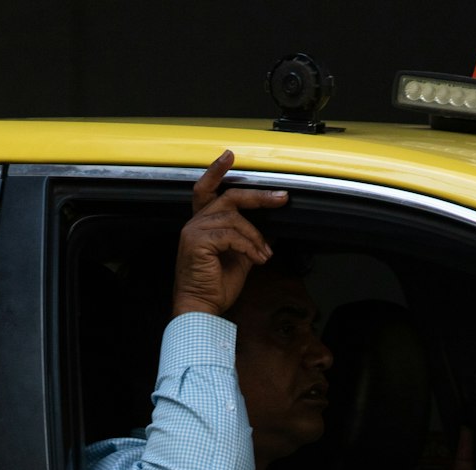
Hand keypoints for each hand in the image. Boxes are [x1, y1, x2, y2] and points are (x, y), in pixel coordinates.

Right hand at [172, 151, 288, 318]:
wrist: (201, 309)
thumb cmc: (215, 287)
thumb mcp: (239, 259)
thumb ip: (249, 241)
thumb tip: (271, 232)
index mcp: (202, 225)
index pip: (206, 190)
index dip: (217, 171)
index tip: (230, 155)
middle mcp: (195, 223)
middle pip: (230, 197)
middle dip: (258, 197)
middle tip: (281, 199)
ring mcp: (194, 231)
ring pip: (235, 219)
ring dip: (255, 237)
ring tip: (264, 255)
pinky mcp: (198, 242)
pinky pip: (232, 236)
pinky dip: (249, 247)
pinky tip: (256, 260)